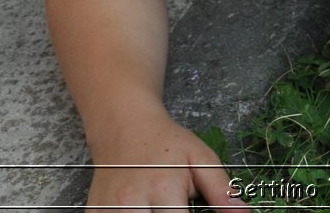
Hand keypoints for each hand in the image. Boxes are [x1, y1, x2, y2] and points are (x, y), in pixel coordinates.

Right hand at [85, 113, 247, 212]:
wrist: (124, 126)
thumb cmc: (166, 143)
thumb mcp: (201, 158)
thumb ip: (221, 190)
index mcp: (163, 188)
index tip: (190, 212)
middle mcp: (131, 203)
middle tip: (174, 206)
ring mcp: (108, 210)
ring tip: (158, 205)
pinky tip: (139, 208)